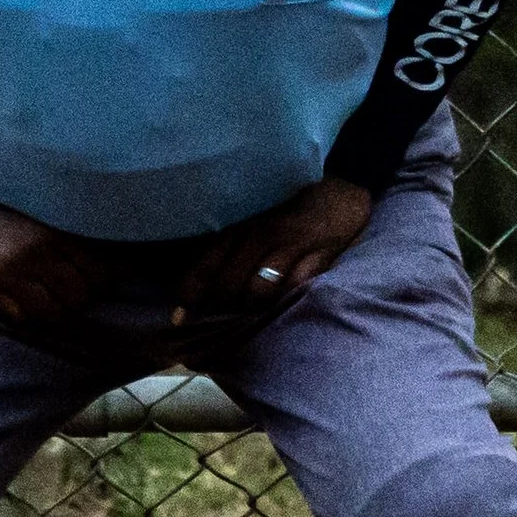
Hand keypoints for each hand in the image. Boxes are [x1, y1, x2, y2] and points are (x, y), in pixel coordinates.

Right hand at [0, 198, 105, 334]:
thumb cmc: (8, 213)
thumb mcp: (46, 217)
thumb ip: (79, 239)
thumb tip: (125, 265)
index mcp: (51, 232)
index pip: (97, 270)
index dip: (107, 279)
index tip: (107, 277)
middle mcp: (32, 254)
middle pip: (78, 295)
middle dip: (83, 296)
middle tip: (79, 288)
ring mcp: (9, 276)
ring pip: (53, 313)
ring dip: (59, 310)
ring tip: (56, 298)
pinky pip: (23, 320)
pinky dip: (32, 317)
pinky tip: (32, 304)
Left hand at [174, 177, 375, 319]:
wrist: (338, 195)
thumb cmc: (288, 213)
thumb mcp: (253, 224)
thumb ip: (230, 252)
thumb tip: (201, 290)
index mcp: (239, 228)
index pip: (206, 264)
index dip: (190, 294)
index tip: (178, 319)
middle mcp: (260, 236)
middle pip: (229, 284)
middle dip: (222, 308)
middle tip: (221, 322)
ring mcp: (290, 247)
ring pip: (259, 290)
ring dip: (253, 308)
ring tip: (252, 314)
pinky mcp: (319, 257)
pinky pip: (295, 288)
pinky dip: (286, 299)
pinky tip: (283, 303)